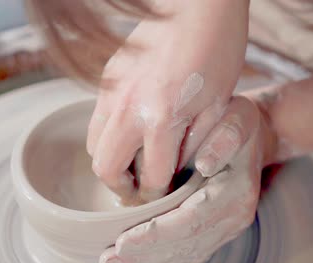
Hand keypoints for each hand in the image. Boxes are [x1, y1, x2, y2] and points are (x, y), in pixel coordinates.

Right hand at [88, 0, 248, 202]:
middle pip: (104, 168)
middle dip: (121, 186)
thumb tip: (177, 169)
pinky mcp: (108, 77)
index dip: (158, 193)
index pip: (151, 177)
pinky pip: (97, 117)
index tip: (163, 193)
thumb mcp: (219, 105)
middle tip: (138, 188)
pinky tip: (131, 128)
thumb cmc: (218, 50)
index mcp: (161, 119)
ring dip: (110, 160)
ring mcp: (112, 90)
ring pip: (93, 144)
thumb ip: (194, 144)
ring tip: (132, 161)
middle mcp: (128, 108)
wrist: (199, 5)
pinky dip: (109, 133)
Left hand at [99, 96, 275, 262]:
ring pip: (185, 257)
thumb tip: (204, 163)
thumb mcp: (237, 119)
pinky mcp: (216, 235)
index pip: (191, 221)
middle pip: (184, 246)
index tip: (124, 241)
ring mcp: (225, 231)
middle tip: (108, 262)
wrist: (254, 140)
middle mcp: (232, 218)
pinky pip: (189, 257)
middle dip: (143, 256)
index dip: (156, 234)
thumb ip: (225, 137)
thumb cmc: (236, 126)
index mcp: (234, 193)